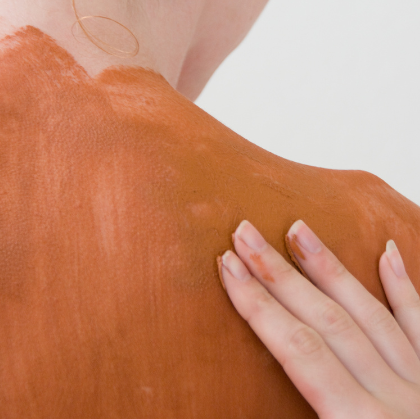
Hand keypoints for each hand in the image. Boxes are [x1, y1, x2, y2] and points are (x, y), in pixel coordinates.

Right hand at [219, 220, 419, 417]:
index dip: (258, 306)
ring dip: (329, 269)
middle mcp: (393, 397)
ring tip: (297, 229)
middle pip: (327, 320)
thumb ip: (294, 418)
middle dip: (280, 274)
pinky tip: (388, 254)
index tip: (227, 267)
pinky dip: (404, 289)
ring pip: (371, 313)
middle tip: (245, 234)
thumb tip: (236, 404)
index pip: (298, 349)